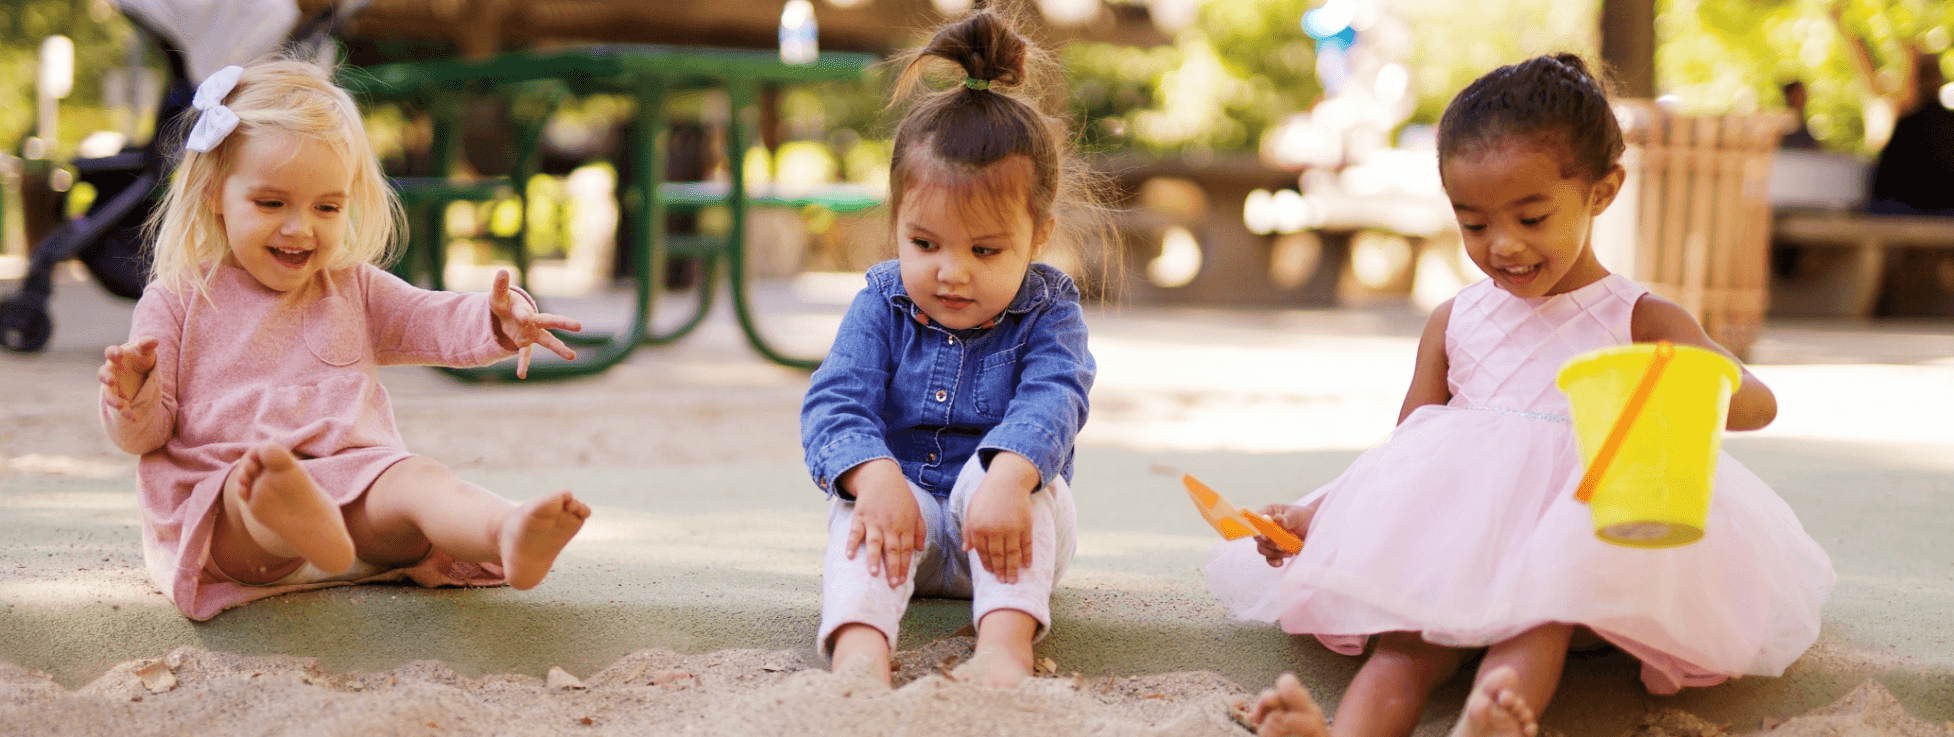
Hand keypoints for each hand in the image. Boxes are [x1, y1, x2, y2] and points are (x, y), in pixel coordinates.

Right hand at [99, 336, 158, 420]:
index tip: (117, 355)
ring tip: (120, 405)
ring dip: (112, 400)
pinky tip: (134, 418)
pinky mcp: (119, 399)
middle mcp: (111, 372)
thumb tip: (155, 340)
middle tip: (110, 381)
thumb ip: (147, 345)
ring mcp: (113, 387)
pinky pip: (121, 407)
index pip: (111, 352)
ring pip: (108, 394)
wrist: (139, 372)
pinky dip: (126, 413)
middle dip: (106, 377)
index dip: (113, 353)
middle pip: (103, 374)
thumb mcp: (146, 352)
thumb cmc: (140, 358)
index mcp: (117, 357)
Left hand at [489, 270, 582, 378]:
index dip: (522, 314)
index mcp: (525, 309)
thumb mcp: (498, 296)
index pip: (524, 312)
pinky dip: (523, 364)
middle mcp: (533, 322)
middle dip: (564, 323)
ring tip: (572, 356)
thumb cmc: (503, 303)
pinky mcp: (525, 343)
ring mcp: (531, 334)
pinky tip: (521, 375)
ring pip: (548, 341)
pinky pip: (526, 355)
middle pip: (551, 322)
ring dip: (559, 348)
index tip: (522, 317)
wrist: (503, 315)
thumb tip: (502, 270)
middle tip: (579, 326)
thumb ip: (500, 286)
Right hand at [843, 459, 925, 587]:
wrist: (881, 476)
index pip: (906, 549)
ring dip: (874, 558)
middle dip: (893, 568)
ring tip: (874, 573)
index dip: (904, 566)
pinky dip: (851, 543)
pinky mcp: (860, 516)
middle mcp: (890, 525)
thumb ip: (919, 529)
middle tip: (892, 584)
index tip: (901, 581)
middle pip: (892, 549)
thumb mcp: (916, 509)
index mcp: (905, 525)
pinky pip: (855, 532)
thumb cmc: (900, 495)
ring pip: (875, 543)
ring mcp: (874, 521)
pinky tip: (849, 555)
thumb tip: (919, 549)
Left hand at [963, 453, 1038, 583]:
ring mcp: (1011, 528)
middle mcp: (994, 530)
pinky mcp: (1025, 525)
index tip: (991, 572)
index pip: (982, 551)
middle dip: (1001, 571)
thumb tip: (966, 550)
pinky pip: (1026, 545)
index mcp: (978, 527)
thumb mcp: (971, 510)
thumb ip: (967, 531)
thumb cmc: (987, 495)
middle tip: (1004, 582)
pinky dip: (1027, 556)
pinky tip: (1027, 565)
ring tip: (1013, 580)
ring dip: (1013, 569)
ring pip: (1012, 554)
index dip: (987, 564)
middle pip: (998, 556)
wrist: (1008, 480)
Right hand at [1254, 503, 1312, 566]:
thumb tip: (1276, 520)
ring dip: (1275, 552)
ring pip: (1263, 549)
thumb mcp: (1296, 515)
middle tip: (1282, 546)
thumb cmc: (1303, 516)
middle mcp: (1265, 527)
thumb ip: (1286, 518)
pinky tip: (1281, 562)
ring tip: (1289, 551)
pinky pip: (1269, 558)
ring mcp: (1269, 539)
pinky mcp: (1274, 550)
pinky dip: (1274, 561)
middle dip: (1270, 543)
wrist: (1313, 526)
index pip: (1256, 521)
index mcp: (1268, 513)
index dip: (1258, 530)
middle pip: (1258, 537)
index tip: (1266, 537)